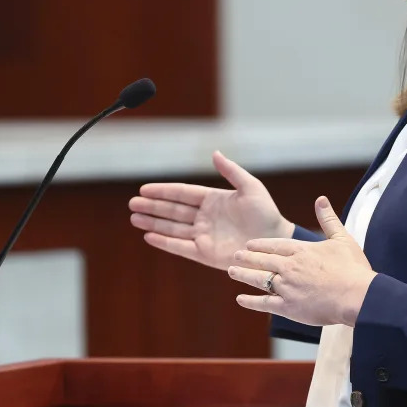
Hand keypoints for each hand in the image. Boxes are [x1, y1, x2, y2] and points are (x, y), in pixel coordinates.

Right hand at [129, 150, 294, 270]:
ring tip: (134, 218)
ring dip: (153, 223)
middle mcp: (205, 217)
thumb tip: (215, 153)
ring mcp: (204, 236)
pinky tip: (149, 236)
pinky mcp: (205, 253)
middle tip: (132, 203)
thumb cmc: (266, 213)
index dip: (164, 191)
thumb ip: (231, 171)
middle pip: (173, 210)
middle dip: (152, 207)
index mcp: (214, 200)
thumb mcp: (250, 187)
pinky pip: (180, 247)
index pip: (183, 194)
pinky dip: (164, 242)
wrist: (275, 241)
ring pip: (172, 228)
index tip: (144, 189)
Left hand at [228, 196, 376, 326]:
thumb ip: (328, 219)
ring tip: (232, 272)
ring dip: (244, 275)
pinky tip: (240, 299)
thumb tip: (321, 199)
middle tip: (235, 255)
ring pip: (259, 279)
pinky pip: (264, 303)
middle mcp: (290, 267)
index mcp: (302, 251)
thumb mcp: (342, 238)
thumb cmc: (353, 268)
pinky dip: (250, 302)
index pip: (275, 245)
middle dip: (247, 257)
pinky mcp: (288, 307)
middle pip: (263, 260)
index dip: (261, 244)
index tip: (249, 243)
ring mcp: (287, 287)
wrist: (357, 296)